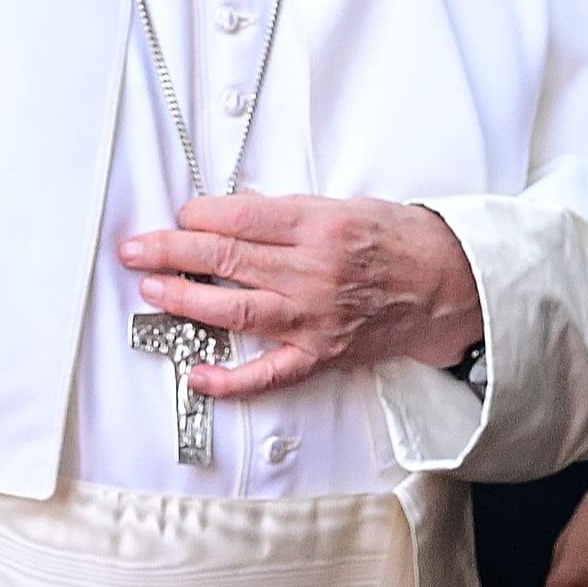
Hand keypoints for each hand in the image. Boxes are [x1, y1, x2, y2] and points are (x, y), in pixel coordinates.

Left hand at [121, 194, 484, 397]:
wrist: (451, 285)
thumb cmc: (404, 243)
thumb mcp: (349, 207)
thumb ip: (292, 215)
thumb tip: (236, 216)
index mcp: (322, 227)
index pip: (242, 218)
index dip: (200, 215)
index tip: (180, 215)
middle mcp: (314, 272)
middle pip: (227, 258)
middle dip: (172, 251)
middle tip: (136, 249)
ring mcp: (315, 317)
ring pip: (235, 310)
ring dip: (186, 301)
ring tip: (153, 290)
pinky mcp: (321, 353)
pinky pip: (269, 373)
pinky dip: (230, 379)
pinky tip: (199, 374)